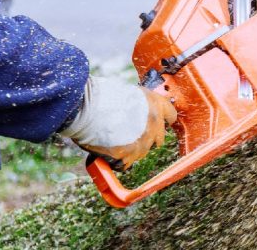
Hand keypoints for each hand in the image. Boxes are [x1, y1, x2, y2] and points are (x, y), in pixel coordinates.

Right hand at [60, 75, 176, 170]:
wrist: (86, 106)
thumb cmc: (101, 96)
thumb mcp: (127, 94)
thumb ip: (138, 106)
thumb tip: (137, 112)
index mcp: (155, 104)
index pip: (171, 115)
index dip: (163, 118)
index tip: (158, 122)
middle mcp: (154, 123)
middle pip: (159, 138)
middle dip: (148, 137)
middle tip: (131, 133)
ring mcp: (143, 141)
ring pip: (142, 152)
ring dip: (131, 149)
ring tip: (114, 140)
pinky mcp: (129, 156)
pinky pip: (126, 163)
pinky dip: (118, 160)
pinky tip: (108, 151)